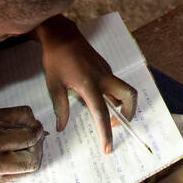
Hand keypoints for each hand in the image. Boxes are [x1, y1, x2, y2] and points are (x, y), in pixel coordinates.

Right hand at [0, 106, 46, 182]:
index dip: (36, 131)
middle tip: (35, 137)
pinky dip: (21, 164)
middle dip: (38, 146)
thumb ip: (10, 117)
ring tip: (28, 146)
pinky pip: (18, 175)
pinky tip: (15, 155)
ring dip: (33, 156)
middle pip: (32, 158)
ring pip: (28, 170)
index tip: (37, 126)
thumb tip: (32, 119)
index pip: (26, 138)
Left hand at [36, 16, 137, 153]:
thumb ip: (61, 107)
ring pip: (123, 90)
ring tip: (104, 113)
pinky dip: (112, 95)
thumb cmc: (55, 60)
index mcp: (89, 84)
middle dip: (129, 113)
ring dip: (120, 104)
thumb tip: (61, 127)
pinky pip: (115, 84)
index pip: (101, 113)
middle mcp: (103, 78)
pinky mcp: (106, 67)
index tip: (107, 148)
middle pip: (129, 96)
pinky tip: (97, 98)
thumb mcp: (54, 85)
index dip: (106, 133)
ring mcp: (107, 71)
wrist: (61, 35)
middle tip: (116, 124)